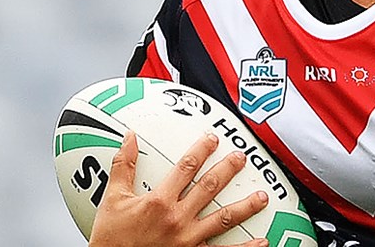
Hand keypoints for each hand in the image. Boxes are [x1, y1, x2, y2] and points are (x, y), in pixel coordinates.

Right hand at [88, 131, 269, 246]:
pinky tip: (262, 242)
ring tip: (262, 197)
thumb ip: (124, 166)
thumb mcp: (113, 200)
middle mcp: (177, 219)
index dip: (201, 151)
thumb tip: (130, 138)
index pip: (185, 168)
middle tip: (242, 158)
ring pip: (223, 219)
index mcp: (158, 202)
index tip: (213, 140)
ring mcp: (187, 239)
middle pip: (209, 188)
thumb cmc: (111, 239)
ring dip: (245, 207)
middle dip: (228, 170)